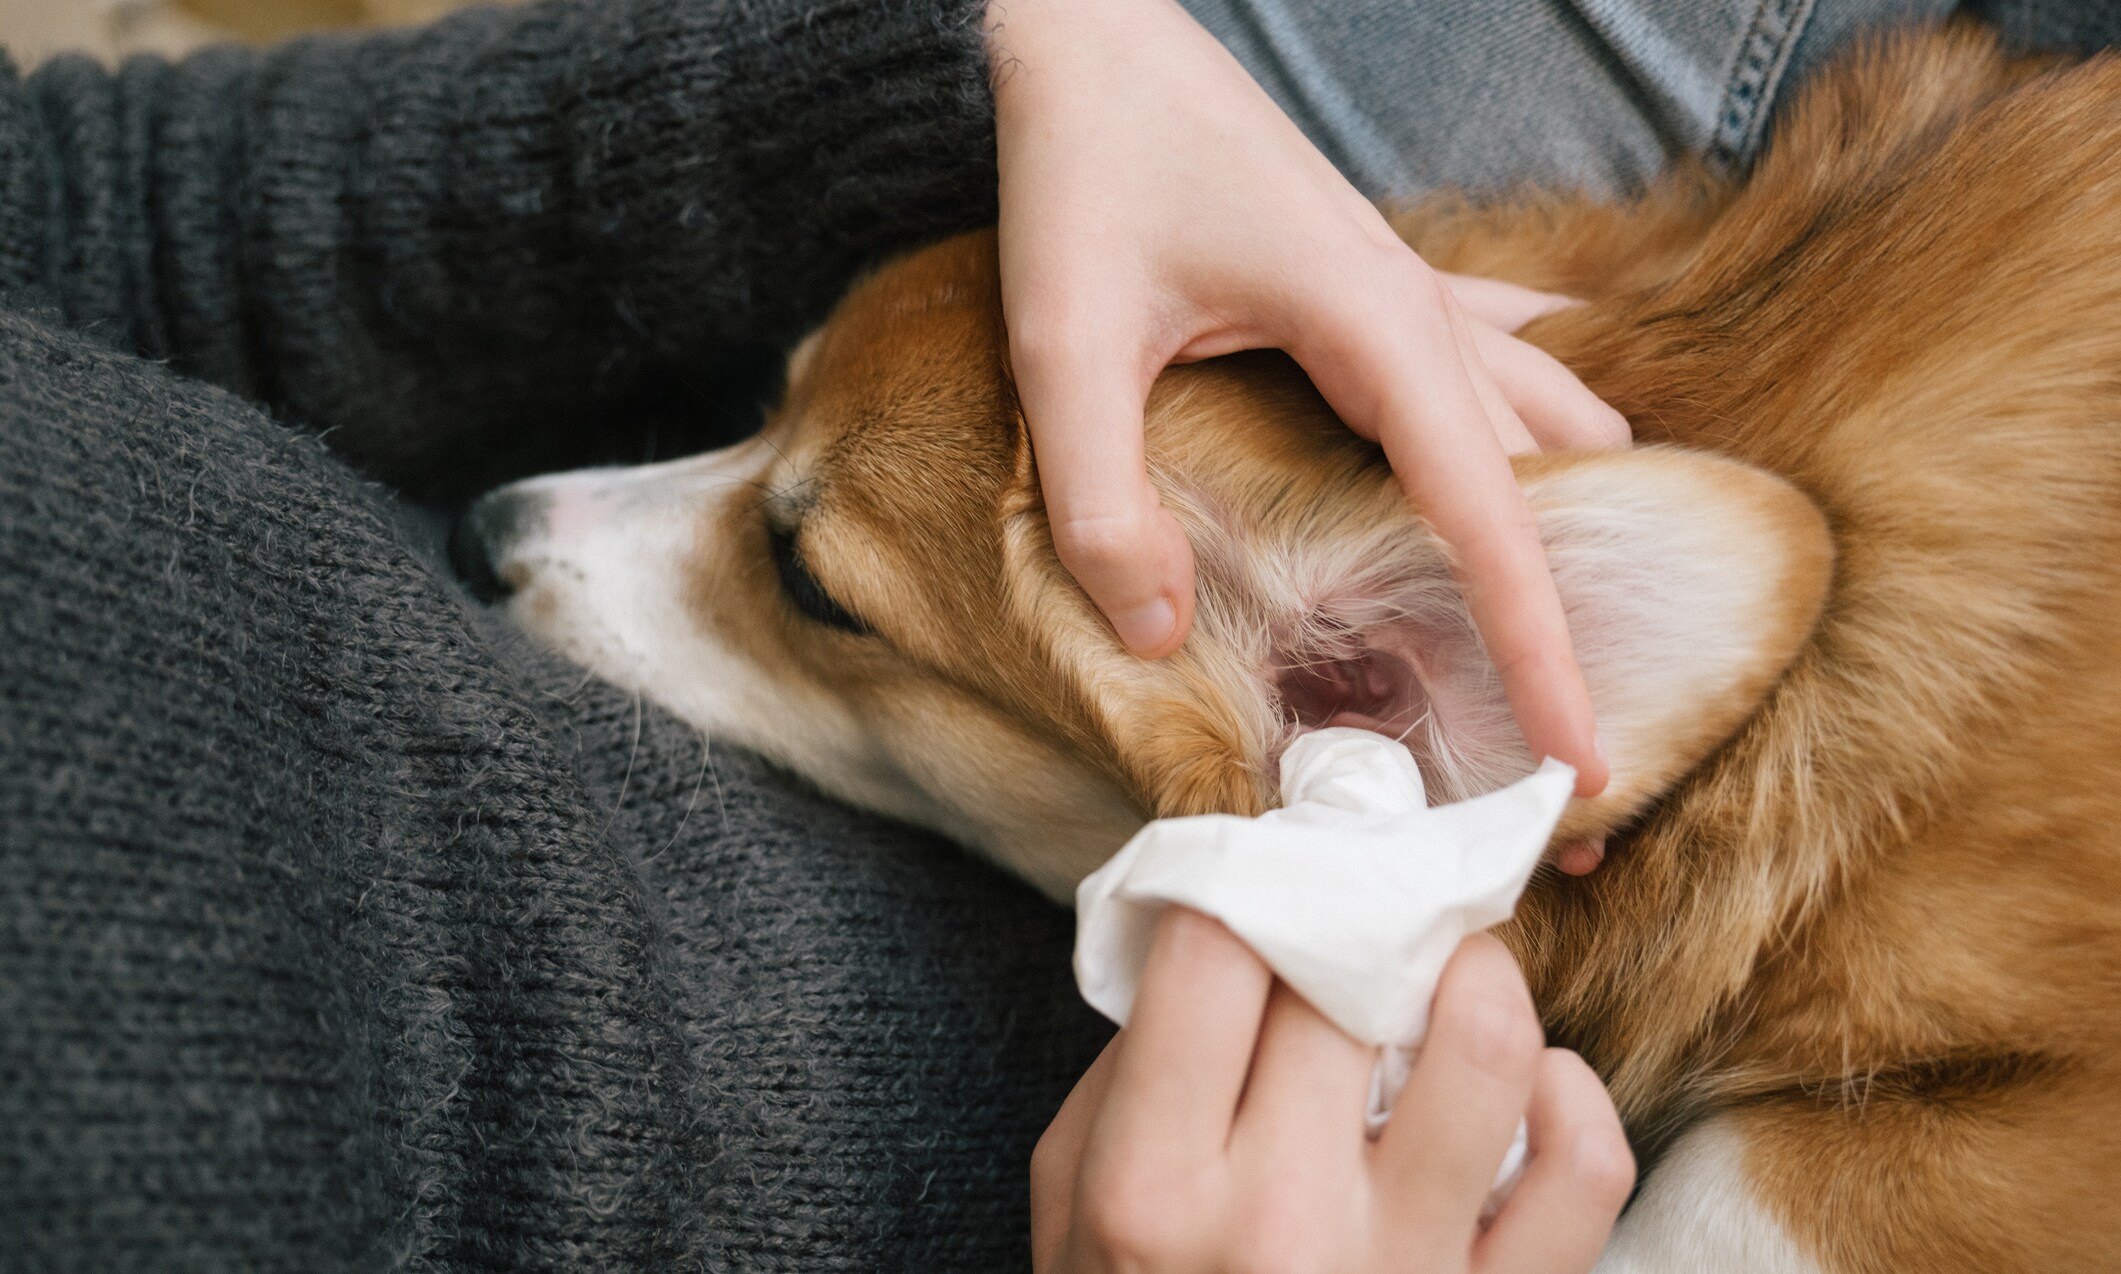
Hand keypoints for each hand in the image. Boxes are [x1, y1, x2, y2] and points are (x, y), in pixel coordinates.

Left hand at [986, 0, 1627, 796]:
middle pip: (1547, 478)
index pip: (1491, 516)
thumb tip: (1160, 636)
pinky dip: (1536, 426)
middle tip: (1576, 735)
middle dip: (1576, 606)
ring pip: (1546, 413)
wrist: (1090, 40)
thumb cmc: (1083, 170)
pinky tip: (1556, 459)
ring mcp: (1413, 290)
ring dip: (1573, 516)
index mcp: (1374, 329)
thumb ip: (1103, 498)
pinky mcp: (1380, 282)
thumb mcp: (1064, 345)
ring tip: (1577, 627)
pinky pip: (1501, 353)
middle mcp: (1423, 312)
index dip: (1541, 647)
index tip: (1584, 756)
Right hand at [1030, 910, 1635, 1273]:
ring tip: (1451, 967)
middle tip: (1373, 895)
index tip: (1278, 869)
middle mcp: (1275, 1222)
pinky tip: (1526, 1085)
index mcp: (1150, 1186)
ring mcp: (1399, 1272)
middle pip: (1347, 975)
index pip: (1214, 948)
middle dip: (1365, 908)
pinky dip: (1569, 1094)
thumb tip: (1220, 931)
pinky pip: (1584, 1166)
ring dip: (1476, 971)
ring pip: (1485, 1043)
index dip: (1253, 876)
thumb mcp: (1071, 1210)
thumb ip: (1126, 1072)